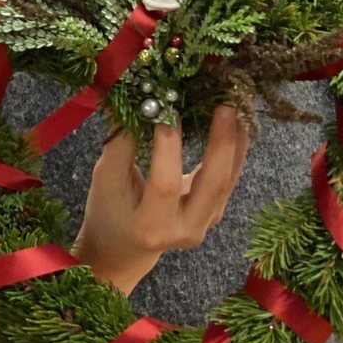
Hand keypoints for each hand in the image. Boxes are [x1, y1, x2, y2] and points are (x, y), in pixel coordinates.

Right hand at [72, 104, 249, 294]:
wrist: (125, 246)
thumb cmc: (109, 210)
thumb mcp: (106, 179)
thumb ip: (120, 141)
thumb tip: (135, 96)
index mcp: (150, 226)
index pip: (166, 183)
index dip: (169, 145)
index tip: (169, 107)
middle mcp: (184, 230)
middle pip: (213, 184)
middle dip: (222, 141)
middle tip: (224, 105)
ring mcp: (206, 223)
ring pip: (229, 179)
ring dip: (236, 139)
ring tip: (235, 103)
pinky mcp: (216, 211)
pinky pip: (232, 177)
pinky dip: (236, 147)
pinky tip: (237, 119)